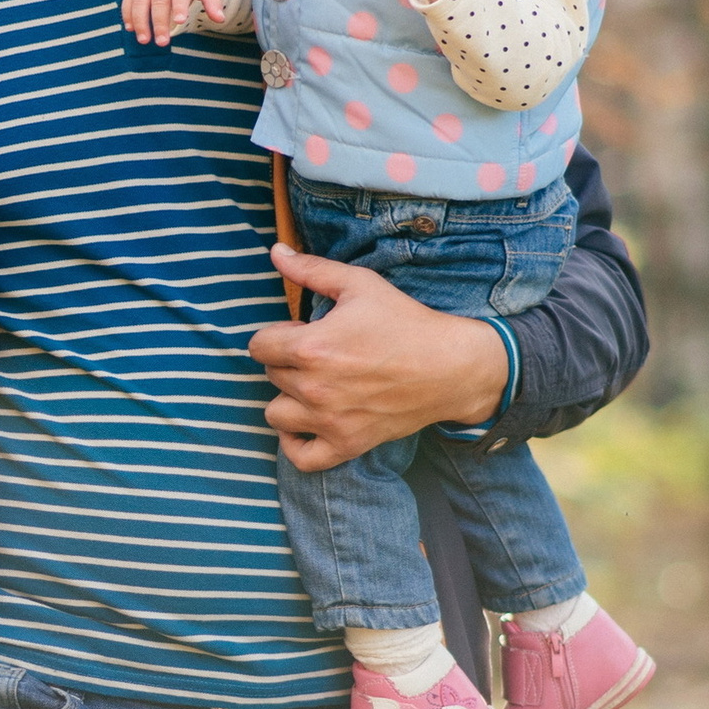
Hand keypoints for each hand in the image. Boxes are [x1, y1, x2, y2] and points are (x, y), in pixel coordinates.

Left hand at [250, 249, 511, 471]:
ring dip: (288, 400)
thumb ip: (312, 269)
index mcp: (311, 347)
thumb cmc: (406, 322)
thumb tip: (275, 252)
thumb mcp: (360, 284)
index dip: (277, 335)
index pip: (258, 346)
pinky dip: (296, 444)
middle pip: (270, 376)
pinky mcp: (346, 444)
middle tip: (321, 356)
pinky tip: (307, 425)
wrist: (450, 367)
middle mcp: (313, 388)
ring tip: (313, 387)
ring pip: (275, 414)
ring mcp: (328, 420)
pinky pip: (300, 457)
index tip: (301, 332)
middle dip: (288, 363)